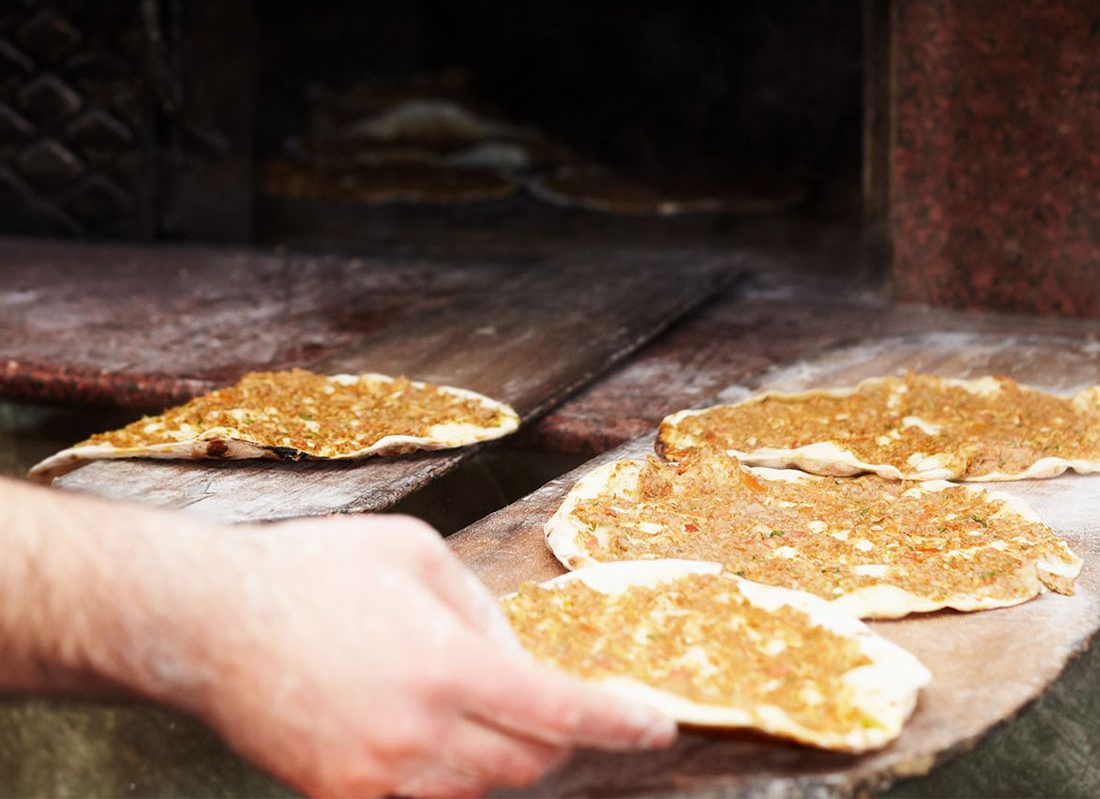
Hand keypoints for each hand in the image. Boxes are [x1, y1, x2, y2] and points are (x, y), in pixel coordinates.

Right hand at [188, 516, 675, 797]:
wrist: (210, 622)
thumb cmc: (315, 571)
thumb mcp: (416, 556)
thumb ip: (482, 610)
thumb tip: (517, 659)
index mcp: (446, 665)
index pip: (560, 712)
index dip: (620, 722)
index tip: (658, 726)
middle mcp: (421, 734)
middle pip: (531, 763)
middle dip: (559, 736)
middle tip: (548, 701)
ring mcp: (379, 776)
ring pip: (482, 791)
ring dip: (503, 756)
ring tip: (473, 706)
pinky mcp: (342, 798)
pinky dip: (450, 778)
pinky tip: (432, 735)